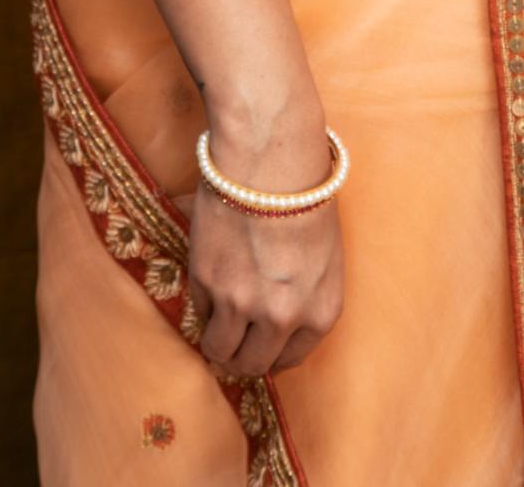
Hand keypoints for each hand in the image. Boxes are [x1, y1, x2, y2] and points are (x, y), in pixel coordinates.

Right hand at [187, 110, 345, 377]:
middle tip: (231, 336)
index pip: (291, 360)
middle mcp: (285, 317)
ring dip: (215, 338)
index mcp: (321, 311)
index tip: (259, 342)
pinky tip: (213, 273)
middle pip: (252, 365)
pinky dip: (203, 302)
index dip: (271, 352)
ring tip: (215, 316)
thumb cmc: (304, 196)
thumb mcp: (323, 256)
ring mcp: (244, 304)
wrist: (272, 158)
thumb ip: (304, 298)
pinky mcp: (210, 284)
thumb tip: (276, 326)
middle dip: (241, 354)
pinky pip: (200, 312)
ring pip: (219, 351)